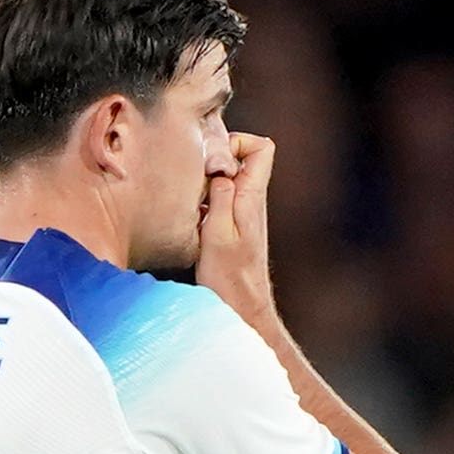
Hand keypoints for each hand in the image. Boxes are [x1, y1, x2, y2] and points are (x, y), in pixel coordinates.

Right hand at [194, 133, 278, 328]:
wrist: (241, 311)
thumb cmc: (229, 280)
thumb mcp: (218, 233)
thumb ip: (220, 195)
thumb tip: (219, 165)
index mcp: (251, 198)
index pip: (262, 148)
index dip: (238, 143)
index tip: (214, 160)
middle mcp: (251, 202)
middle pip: (241, 159)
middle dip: (215, 159)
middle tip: (196, 180)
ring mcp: (242, 214)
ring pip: (227, 179)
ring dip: (207, 181)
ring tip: (192, 200)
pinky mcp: (231, 227)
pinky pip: (219, 198)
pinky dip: (204, 200)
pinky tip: (192, 217)